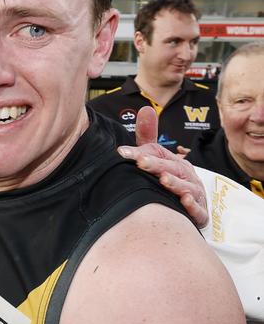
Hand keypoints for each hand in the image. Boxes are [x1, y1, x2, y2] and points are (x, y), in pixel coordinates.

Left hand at [117, 106, 207, 227]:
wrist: (189, 207)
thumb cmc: (170, 180)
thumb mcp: (158, 158)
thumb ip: (148, 138)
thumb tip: (145, 109)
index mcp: (176, 163)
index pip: (158, 155)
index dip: (143, 153)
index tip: (123, 153)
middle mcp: (188, 177)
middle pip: (173, 169)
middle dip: (157, 165)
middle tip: (141, 162)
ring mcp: (195, 195)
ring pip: (186, 188)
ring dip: (176, 184)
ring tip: (164, 180)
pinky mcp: (199, 213)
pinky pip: (198, 210)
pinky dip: (192, 206)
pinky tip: (184, 201)